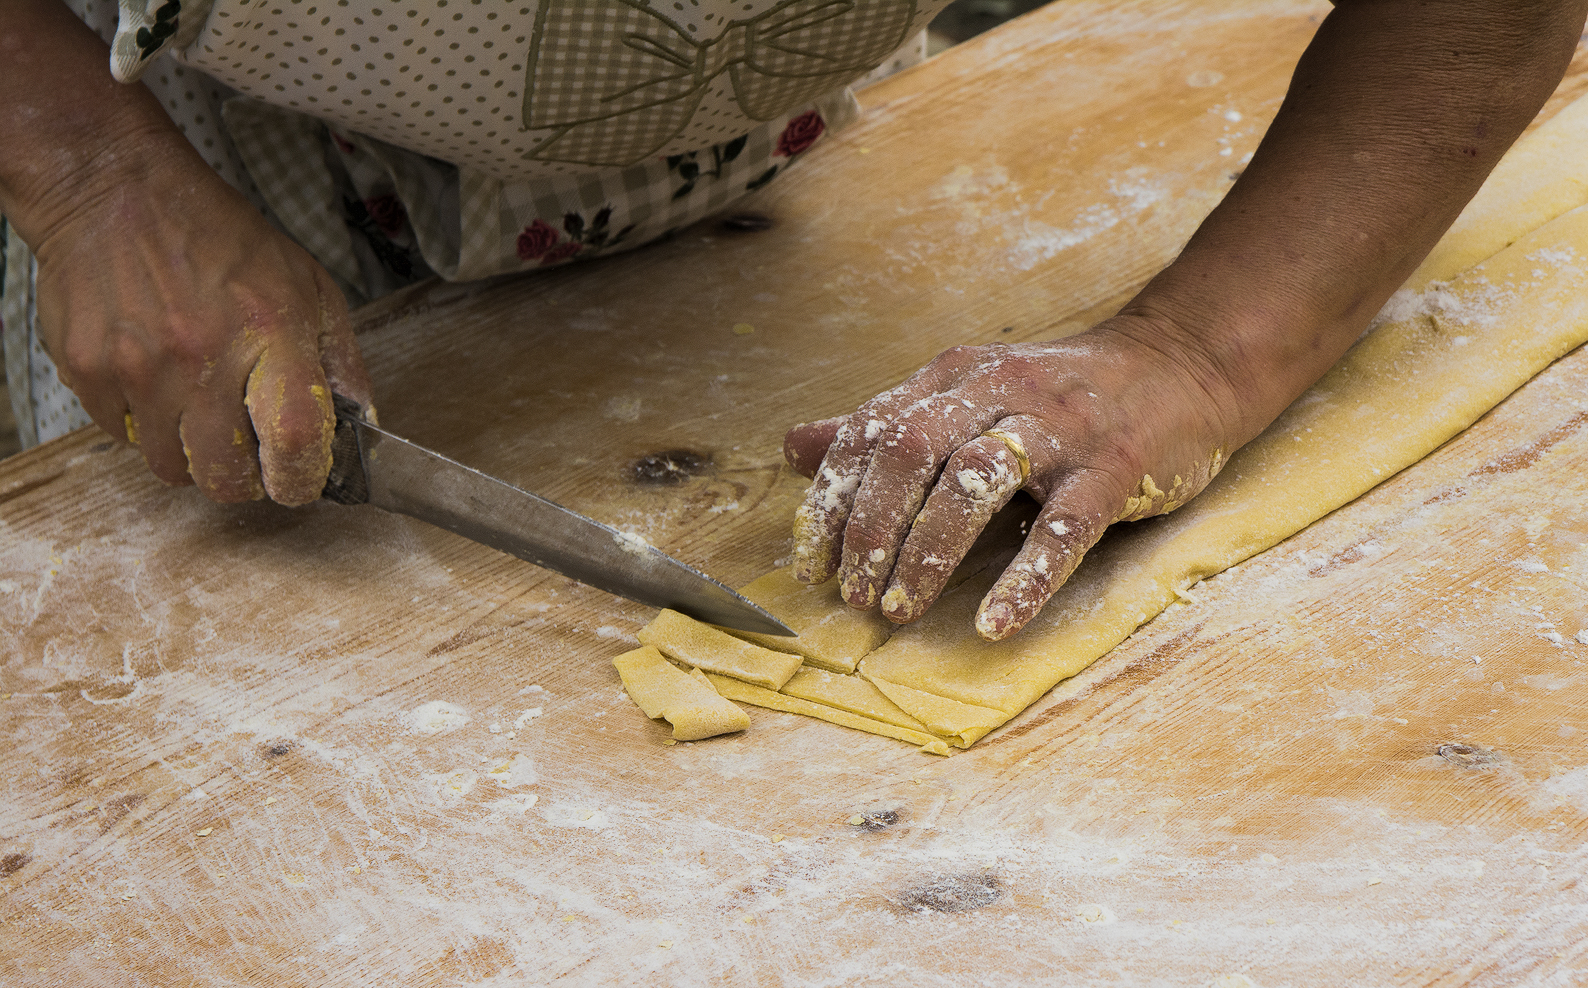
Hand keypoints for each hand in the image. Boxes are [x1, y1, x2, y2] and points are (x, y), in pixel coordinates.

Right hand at [30, 146, 370, 504]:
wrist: (117, 191)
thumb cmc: (221, 238)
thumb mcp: (309, 285)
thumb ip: (341, 361)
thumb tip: (361, 425)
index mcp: (270, 332)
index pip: (294, 437)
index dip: (301, 478)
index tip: (301, 483)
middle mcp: (201, 354)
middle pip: (225, 475)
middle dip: (244, 481)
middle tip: (248, 458)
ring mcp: (138, 366)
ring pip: (169, 467)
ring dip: (191, 456)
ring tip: (200, 412)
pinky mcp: (88, 370)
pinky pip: (122, 437)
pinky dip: (145, 426)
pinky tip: (158, 383)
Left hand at [784, 320, 1236, 640]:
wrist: (1180, 366)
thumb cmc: (1060, 396)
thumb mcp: (965, 396)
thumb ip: (883, 426)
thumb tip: (793, 448)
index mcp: (953, 379)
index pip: (870, 434)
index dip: (831, 502)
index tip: (811, 564)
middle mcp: (998, 393)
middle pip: (912, 453)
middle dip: (871, 530)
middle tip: (854, 596)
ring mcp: (1059, 429)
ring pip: (977, 481)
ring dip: (929, 551)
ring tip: (901, 609)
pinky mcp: (1114, 468)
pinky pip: (1065, 526)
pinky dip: (1026, 577)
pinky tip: (996, 622)